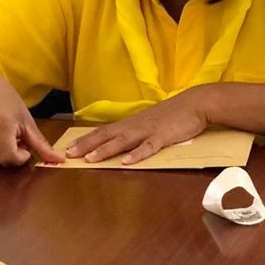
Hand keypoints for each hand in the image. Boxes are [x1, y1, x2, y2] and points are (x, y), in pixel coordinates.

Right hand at [0, 70, 62, 167]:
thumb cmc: (6, 100)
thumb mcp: (26, 119)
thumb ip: (40, 143)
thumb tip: (58, 160)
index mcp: (1, 125)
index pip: (9, 158)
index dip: (20, 157)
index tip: (25, 147)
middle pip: (3, 159)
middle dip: (13, 152)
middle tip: (16, 135)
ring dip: (3, 149)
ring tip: (3, 130)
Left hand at [65, 87, 211, 164]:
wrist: (196, 103)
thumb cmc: (173, 114)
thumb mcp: (150, 121)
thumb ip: (136, 131)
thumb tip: (120, 141)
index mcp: (132, 123)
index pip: (104, 131)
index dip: (86, 139)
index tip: (69, 147)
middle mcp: (136, 126)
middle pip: (108, 135)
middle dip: (87, 145)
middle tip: (69, 154)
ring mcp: (149, 131)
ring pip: (123, 141)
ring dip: (106, 150)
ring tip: (90, 158)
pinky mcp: (164, 136)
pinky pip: (149, 146)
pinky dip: (138, 154)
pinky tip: (128, 161)